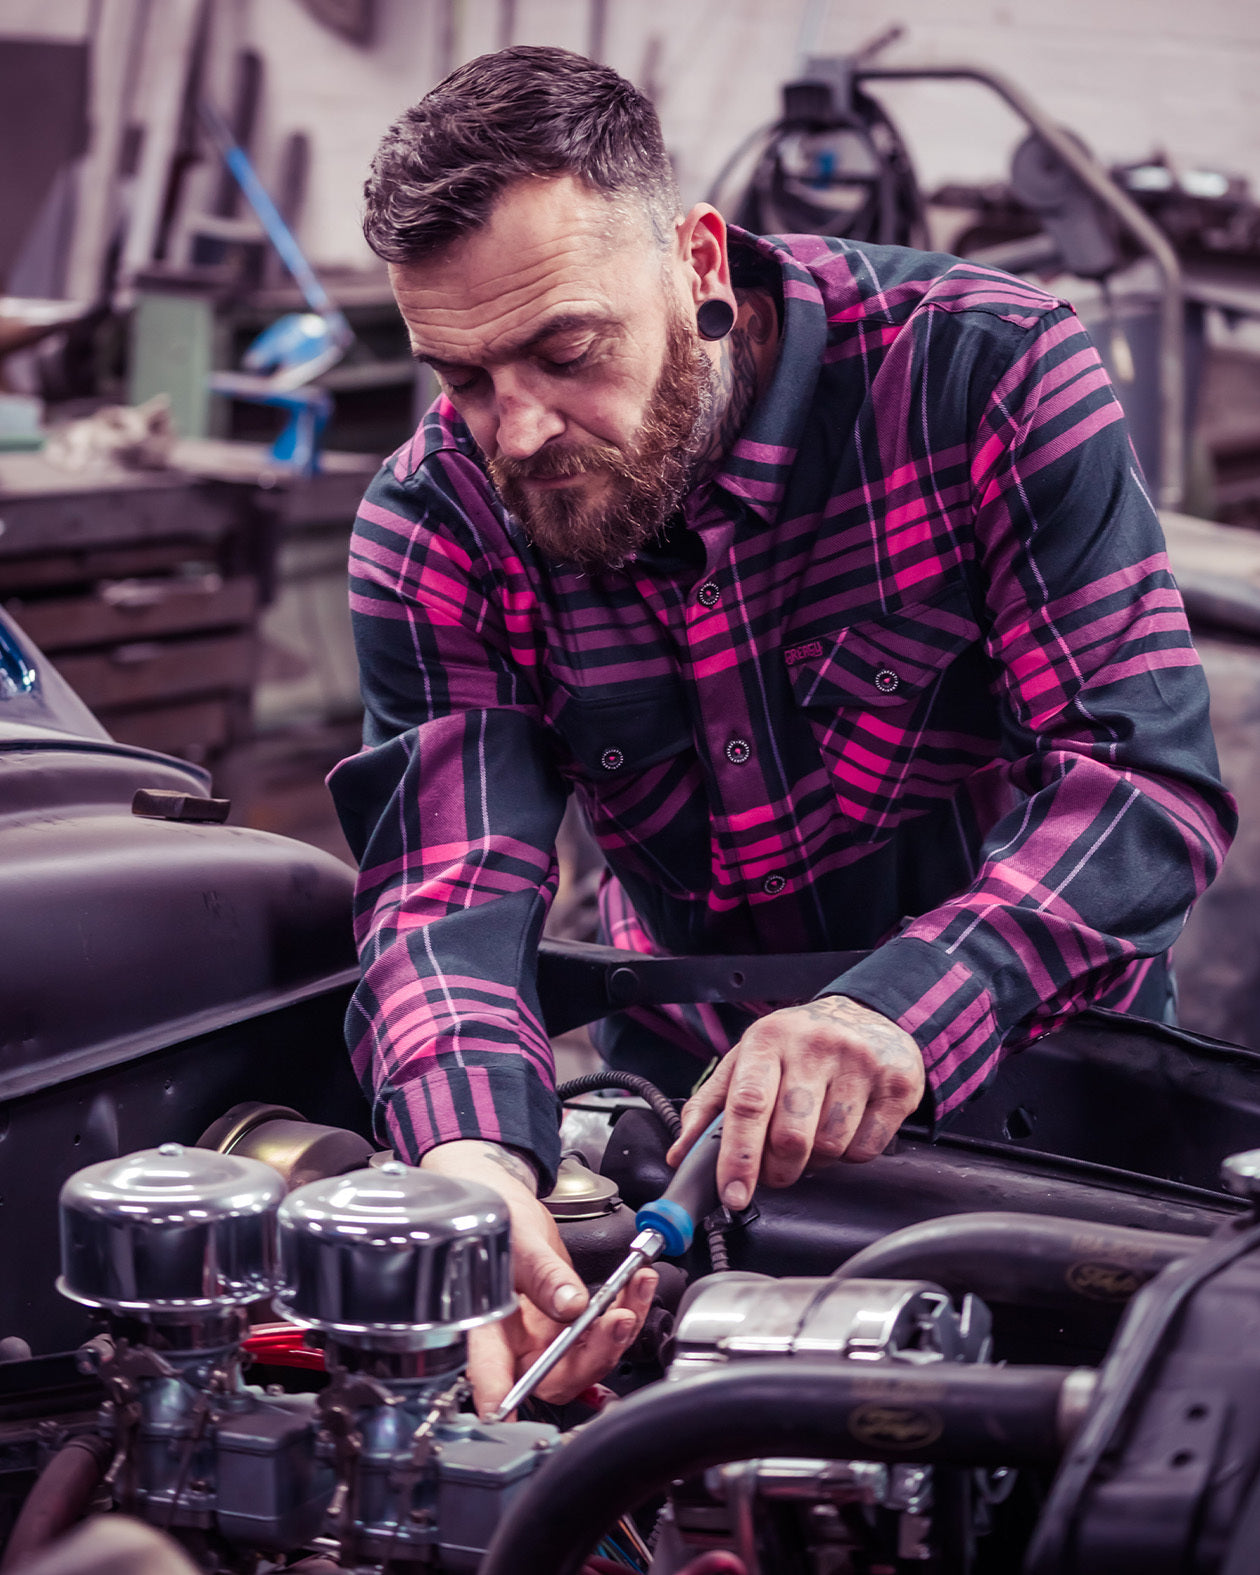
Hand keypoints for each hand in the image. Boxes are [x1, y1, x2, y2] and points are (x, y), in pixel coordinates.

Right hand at [420, 1140, 655, 1417]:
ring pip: (585, 1359)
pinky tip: (637, 1284)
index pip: (490, 1371)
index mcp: (485, 1327)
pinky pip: (599, 1333)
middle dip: (595, 1354)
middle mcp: (514, 1344)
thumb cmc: (494, 1217)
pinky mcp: (566, 1326)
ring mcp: (542, 1337)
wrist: (507, 1204)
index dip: (501, 1396)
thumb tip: (570, 1305)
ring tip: (638, 1289)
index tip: (510, 1411)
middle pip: (553, 1376)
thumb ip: (542, 1275)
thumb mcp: (517, 1240)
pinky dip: (624, 1311)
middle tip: (618, 1319)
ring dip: (619, 1330)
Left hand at [666, 995, 924, 1209]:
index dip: (738, 1158)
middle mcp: (815, 1046)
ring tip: (812, 1137)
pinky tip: (845, 1128)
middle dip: (777, 1170)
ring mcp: (861, 1063)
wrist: (866, 1014)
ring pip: (830, 1147)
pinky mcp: (897, 1084)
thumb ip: (710, 1107)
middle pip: (790, 1137)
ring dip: (815, 1162)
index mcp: (769, 1040)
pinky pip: (866, 1150)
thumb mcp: (747, 1060)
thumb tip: (681, 1155)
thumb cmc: (797, 1044)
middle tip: (774, 1169)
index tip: (732, 1194)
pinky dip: (850, 1154)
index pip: (748, 1105)